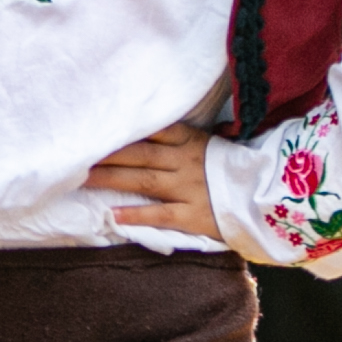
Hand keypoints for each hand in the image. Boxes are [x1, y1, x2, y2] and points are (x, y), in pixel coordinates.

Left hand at [87, 122, 224, 241]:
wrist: (263, 197)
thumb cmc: (229, 170)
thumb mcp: (206, 145)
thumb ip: (177, 139)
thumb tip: (141, 130)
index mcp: (190, 141)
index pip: (152, 130)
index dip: (123, 128)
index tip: (97, 126)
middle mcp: (185, 161)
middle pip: (139, 154)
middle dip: (107, 153)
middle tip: (78, 152)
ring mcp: (188, 188)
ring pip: (143, 180)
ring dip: (112, 178)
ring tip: (84, 178)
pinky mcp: (192, 215)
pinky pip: (160, 214)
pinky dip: (136, 214)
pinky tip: (113, 214)